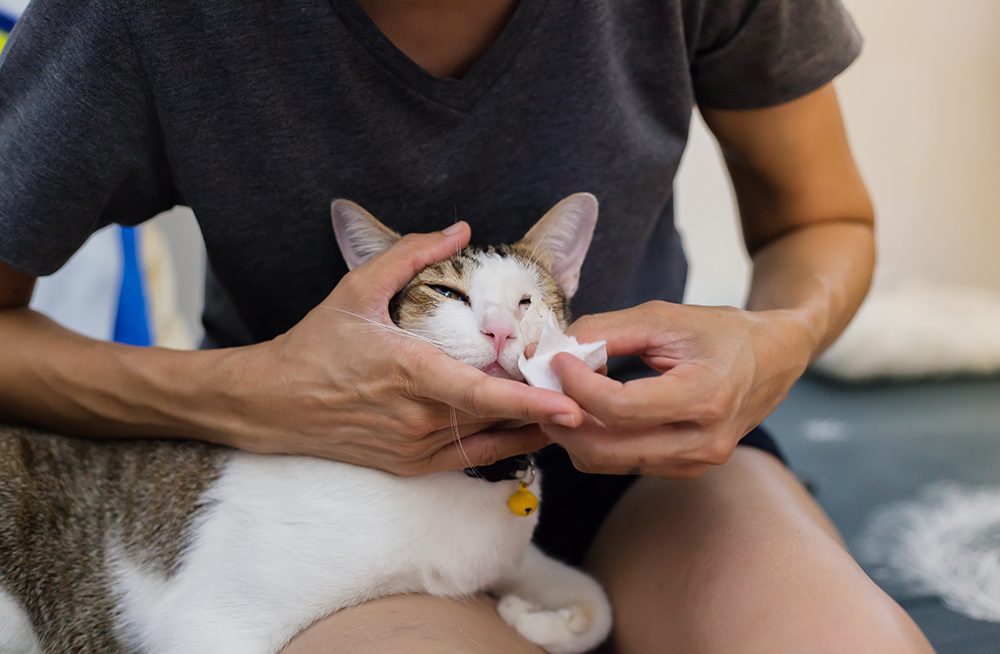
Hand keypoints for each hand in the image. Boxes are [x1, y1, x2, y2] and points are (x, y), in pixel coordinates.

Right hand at [216, 223, 582, 474]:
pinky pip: (467, 460)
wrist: (272, 404)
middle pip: (494, 420)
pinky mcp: (408, 465)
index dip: (529, 402)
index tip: (570, 405)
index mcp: (408, 373)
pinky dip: (500, 444)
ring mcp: (413, 448)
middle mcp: (415, 418)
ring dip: (528, 430)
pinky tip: (527, 429)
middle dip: (544, 410)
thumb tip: (460, 228)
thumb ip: (410, 254)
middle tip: (587, 393)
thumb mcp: (356, 290)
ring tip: (569, 413)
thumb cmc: (315, 345)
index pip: (479, 394)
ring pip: (486, 444)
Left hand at [540, 301, 814, 477]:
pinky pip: (622, 463)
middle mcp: (705, 440)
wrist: (773, 358)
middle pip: (605, 449)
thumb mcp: (662, 317)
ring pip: (607, 462)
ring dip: (574, 431)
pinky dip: (596, 439)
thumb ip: (605, 331)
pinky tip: (592, 409)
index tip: (558, 359)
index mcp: (706, 396)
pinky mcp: (685, 469)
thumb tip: (551, 348)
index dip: (577, 385)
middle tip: (544, 385)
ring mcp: (696, 462)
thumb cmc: (719, 332)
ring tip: (564, 393)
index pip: (620, 408)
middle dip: (562, 418)